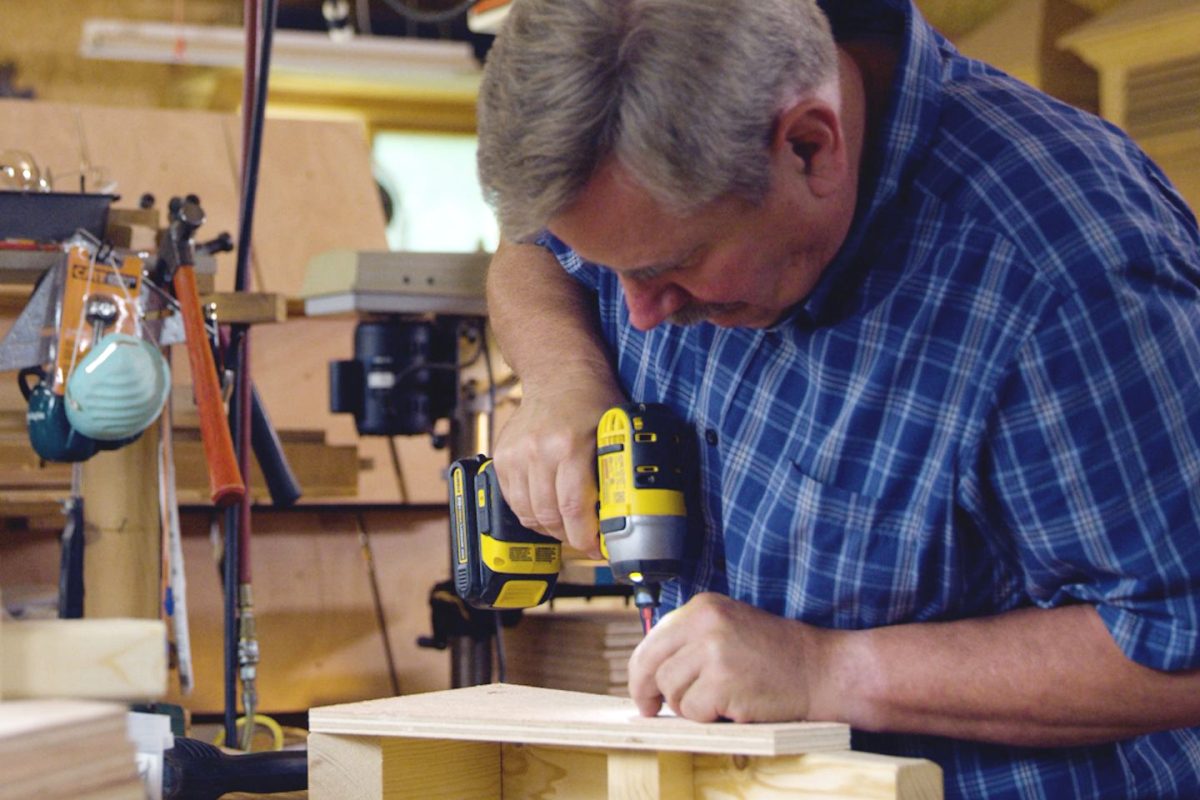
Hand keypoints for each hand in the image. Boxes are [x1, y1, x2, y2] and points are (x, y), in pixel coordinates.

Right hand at [491, 374, 624, 556]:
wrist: (559, 375)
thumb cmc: (593, 403)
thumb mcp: (615, 436)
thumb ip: (616, 474)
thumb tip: (621, 518)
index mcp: (570, 446)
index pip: (574, 509)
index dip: (586, 538)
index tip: (597, 548)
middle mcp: (538, 451)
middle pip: (550, 516)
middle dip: (570, 536)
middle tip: (584, 538)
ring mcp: (516, 454)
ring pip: (528, 514)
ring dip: (548, 527)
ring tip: (566, 524)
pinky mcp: (502, 457)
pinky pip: (512, 500)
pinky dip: (529, 512)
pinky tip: (546, 509)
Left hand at [628, 593, 835, 722]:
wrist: (818, 668)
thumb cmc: (775, 654)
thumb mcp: (728, 627)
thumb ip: (690, 639)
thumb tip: (650, 668)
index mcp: (703, 607)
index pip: (651, 640)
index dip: (641, 671)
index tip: (644, 690)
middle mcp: (704, 623)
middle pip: (651, 665)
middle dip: (646, 692)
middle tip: (650, 709)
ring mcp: (713, 652)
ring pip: (670, 691)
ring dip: (688, 705)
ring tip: (717, 699)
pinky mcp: (723, 682)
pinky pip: (693, 710)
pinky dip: (707, 717)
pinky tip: (730, 706)